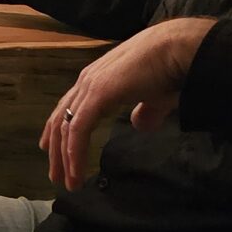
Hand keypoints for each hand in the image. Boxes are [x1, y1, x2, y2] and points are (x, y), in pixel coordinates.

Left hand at [40, 17, 216, 190]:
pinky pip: (78, 130)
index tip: (53, 151)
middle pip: (61, 120)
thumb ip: (145, 111)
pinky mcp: (97, 95)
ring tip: (67, 182)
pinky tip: (76, 173)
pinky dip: (74, 153)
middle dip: (57, 150)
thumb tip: (139, 124)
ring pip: (66, 128)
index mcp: (97, 80)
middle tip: (57, 176)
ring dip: (64, 158)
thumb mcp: (155, 98)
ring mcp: (90, 87)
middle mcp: (87, 82)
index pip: (69, 107)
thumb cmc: (171, 69)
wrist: (178, 49)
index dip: (60, 130)